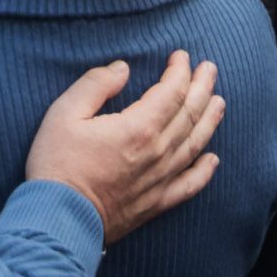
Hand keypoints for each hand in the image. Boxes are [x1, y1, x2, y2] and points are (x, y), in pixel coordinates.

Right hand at [24, 52, 225, 244]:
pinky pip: (190, 185)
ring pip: (195, 144)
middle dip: (202, 87)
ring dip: (209, 120)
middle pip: (190, 114)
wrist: (59, 220)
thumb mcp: (64, 113)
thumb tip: (122, 68)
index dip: (180, 71)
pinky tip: (213, 160)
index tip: (181, 56)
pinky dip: (205, 171)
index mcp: (138, 128)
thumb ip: (95, 84)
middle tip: (210, 69)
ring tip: (219, 102)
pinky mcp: (156, 203)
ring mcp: (160, 180)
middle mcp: (157, 153)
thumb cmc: (57, 165)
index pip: (171, 92)